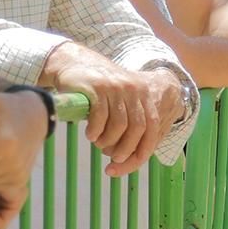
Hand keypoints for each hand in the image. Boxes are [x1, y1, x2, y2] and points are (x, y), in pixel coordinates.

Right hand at [53, 59, 182, 176]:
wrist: (75, 62)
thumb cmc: (98, 91)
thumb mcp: (120, 102)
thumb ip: (129, 124)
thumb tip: (129, 159)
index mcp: (145, 95)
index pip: (151, 130)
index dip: (140, 153)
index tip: (123, 166)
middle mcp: (134, 90)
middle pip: (137, 129)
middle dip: (124, 150)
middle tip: (111, 157)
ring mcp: (116, 87)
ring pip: (119, 125)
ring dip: (107, 141)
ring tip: (98, 143)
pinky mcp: (98, 87)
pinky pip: (100, 117)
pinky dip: (95, 131)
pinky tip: (90, 134)